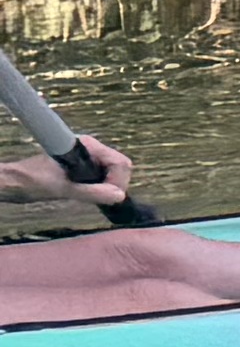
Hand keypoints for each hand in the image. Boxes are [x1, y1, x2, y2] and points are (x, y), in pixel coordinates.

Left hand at [0, 132, 130, 208]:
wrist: (12, 182)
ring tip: (94, 198)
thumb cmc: (31, 182)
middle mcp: (90, 148)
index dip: (119, 181)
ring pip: (112, 172)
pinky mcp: (82, 166)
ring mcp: (86, 156)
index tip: (110, 197)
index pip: (120, 162)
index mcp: (87, 147)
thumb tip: (119, 197)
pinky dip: (101, 187)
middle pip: (119, 166)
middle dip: (115, 184)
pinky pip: (102, 176)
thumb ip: (91, 192)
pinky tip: (90, 195)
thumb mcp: (62, 189)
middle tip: (104, 200)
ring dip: (107, 187)